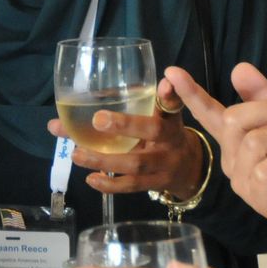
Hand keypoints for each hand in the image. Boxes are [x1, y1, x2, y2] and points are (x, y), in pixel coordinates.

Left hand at [46, 75, 205, 197]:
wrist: (189, 168)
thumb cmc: (164, 134)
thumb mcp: (157, 116)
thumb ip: (131, 102)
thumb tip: (88, 94)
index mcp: (170, 117)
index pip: (172, 103)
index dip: (169, 95)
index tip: (164, 82)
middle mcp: (170, 138)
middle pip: (153, 130)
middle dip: (125, 125)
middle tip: (97, 119)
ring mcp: (164, 164)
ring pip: (136, 163)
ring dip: (104, 160)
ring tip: (77, 155)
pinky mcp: (155, 184)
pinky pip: (132, 186)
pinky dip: (110, 184)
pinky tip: (91, 178)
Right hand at [165, 63, 266, 237]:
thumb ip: (263, 95)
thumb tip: (238, 67)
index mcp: (234, 140)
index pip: (208, 114)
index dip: (190, 93)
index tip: (171, 71)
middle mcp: (232, 160)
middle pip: (234, 119)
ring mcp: (243, 181)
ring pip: (253, 141)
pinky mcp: (260, 197)